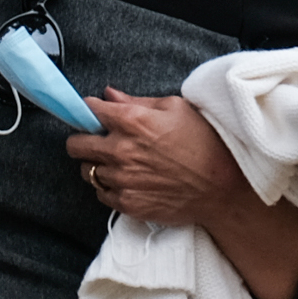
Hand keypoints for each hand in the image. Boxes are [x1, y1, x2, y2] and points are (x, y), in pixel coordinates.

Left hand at [65, 89, 252, 227]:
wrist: (221, 188)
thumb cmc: (204, 143)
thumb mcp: (176, 108)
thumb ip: (137, 101)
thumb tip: (109, 95)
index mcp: (132, 121)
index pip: (89, 111)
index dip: (91, 110)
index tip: (95, 114)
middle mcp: (121, 150)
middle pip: (76, 145)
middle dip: (83, 139)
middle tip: (97, 140)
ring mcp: (122, 180)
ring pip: (87, 171)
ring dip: (98, 165)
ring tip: (118, 163)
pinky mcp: (127, 203)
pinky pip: (101, 193)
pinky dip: (109, 187)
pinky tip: (127, 181)